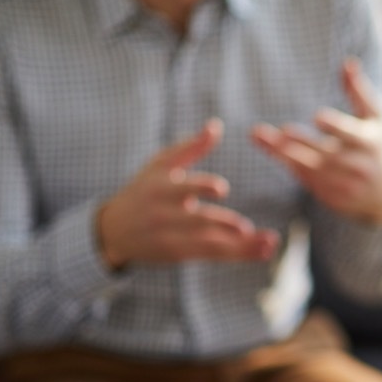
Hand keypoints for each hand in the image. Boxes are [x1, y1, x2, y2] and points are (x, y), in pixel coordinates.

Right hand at [97, 118, 277, 268]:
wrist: (113, 230)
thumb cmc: (143, 190)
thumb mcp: (159, 165)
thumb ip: (189, 148)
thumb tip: (216, 126)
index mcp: (160, 189)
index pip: (181, 189)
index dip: (199, 188)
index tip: (220, 188)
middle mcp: (164, 216)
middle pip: (197, 222)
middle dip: (222, 225)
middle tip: (246, 229)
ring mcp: (171, 238)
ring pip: (209, 243)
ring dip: (241, 246)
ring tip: (268, 243)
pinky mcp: (179, 254)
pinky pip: (212, 255)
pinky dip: (238, 254)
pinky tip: (263, 252)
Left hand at [251, 59, 381, 224]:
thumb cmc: (376, 145)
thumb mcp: (376, 119)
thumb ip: (359, 92)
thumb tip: (348, 62)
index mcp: (371, 143)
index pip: (352, 136)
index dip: (336, 127)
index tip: (318, 117)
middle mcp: (358, 167)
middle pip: (327, 155)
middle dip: (303, 143)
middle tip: (283, 130)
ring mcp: (345, 186)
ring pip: (311, 169)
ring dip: (284, 153)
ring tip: (260, 135)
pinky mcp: (331, 197)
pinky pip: (306, 180)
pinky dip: (287, 164)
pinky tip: (268, 147)